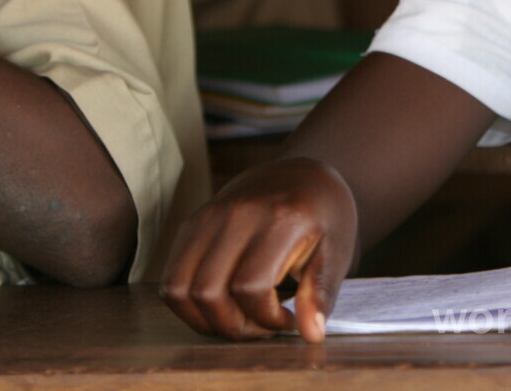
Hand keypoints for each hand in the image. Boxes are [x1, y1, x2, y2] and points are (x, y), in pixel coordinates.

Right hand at [159, 157, 357, 341]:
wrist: (303, 175)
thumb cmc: (325, 216)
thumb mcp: (338, 251)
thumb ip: (322, 292)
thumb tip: (311, 334)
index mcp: (282, 218)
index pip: (251, 287)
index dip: (266, 318)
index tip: (287, 320)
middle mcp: (239, 213)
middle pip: (209, 292)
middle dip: (233, 326)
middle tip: (262, 325)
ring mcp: (209, 215)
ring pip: (179, 288)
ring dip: (205, 319)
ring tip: (240, 317)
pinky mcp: (192, 223)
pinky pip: (171, 277)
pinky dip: (189, 303)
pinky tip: (223, 303)